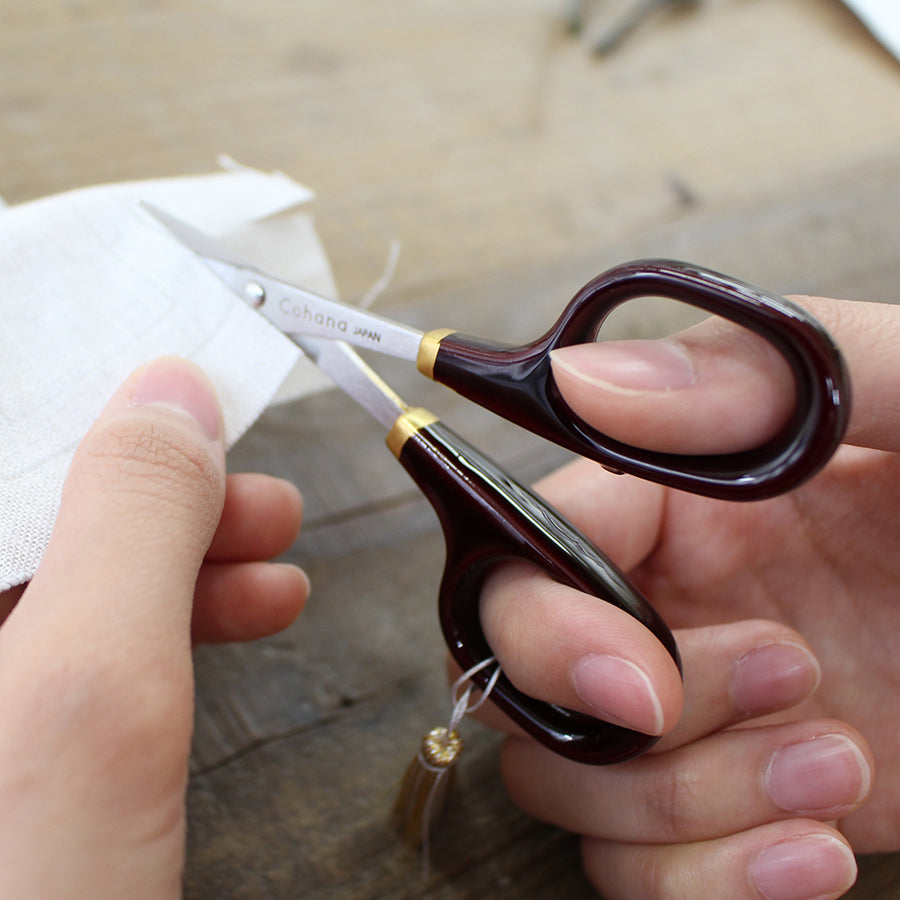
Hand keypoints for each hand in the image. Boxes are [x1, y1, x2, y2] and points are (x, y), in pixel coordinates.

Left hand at [0, 357, 307, 898]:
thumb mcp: (85, 705)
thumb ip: (128, 526)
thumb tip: (171, 391)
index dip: (60, 393)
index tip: (164, 378)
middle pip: (20, 510)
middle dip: (144, 488)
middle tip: (249, 483)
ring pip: (58, 576)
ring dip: (173, 551)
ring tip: (276, 551)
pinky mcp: (9, 740)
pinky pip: (78, 640)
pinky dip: (166, 615)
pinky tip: (249, 606)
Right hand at [475, 296, 899, 898]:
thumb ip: (755, 375)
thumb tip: (582, 380)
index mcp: (675, 494)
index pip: (525, 554)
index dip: (546, 629)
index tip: (641, 685)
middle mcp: (667, 599)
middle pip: (523, 685)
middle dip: (627, 732)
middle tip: (783, 684)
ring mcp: (700, 707)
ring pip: (578, 788)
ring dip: (686, 808)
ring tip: (840, 760)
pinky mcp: (741, 799)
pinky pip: (646, 867)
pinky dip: (705, 884)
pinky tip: (817, 850)